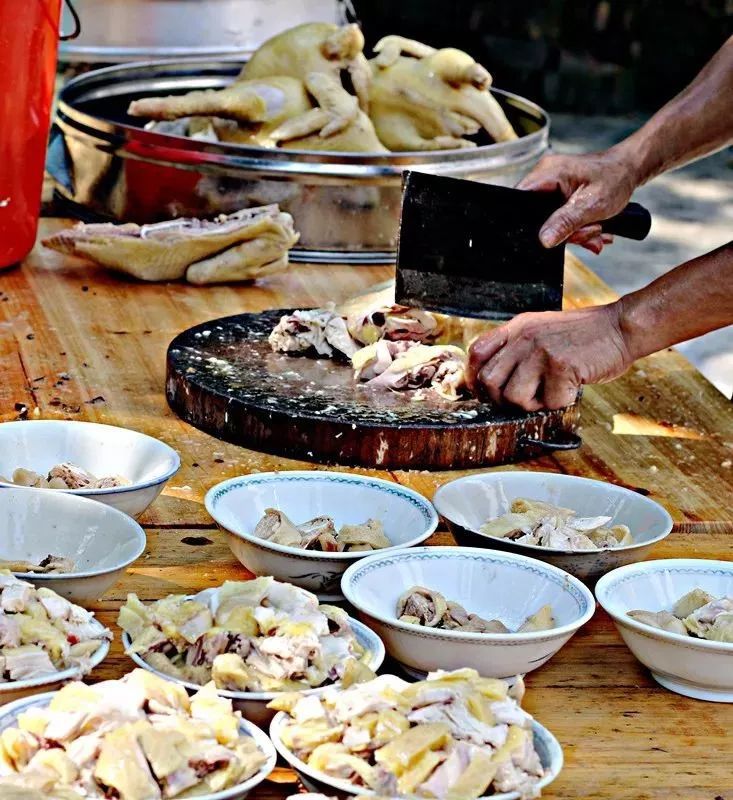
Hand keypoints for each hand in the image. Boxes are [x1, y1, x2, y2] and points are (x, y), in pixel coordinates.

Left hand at [467, 303, 633, 410]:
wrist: (620, 327)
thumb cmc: (584, 336)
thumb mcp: (540, 330)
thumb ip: (516, 348)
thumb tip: (488, 380)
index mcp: (517, 328)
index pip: (476, 353)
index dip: (474, 378)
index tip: (486, 392)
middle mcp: (524, 338)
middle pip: (488, 381)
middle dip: (502, 399)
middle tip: (526, 398)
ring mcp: (541, 351)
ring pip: (513, 397)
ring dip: (532, 404)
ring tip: (550, 392)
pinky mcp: (561, 366)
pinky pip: (549, 402)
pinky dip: (561, 402)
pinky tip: (571, 387)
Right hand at [517, 148, 638, 253]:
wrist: (630, 170)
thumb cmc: (616, 178)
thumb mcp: (591, 205)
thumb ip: (565, 223)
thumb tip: (544, 240)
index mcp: (547, 173)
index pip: (520, 201)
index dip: (529, 222)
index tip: (552, 234)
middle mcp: (545, 177)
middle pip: (535, 216)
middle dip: (562, 232)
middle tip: (587, 232)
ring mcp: (551, 185)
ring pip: (548, 221)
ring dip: (573, 233)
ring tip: (595, 230)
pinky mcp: (558, 194)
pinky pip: (557, 218)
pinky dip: (574, 228)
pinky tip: (591, 228)